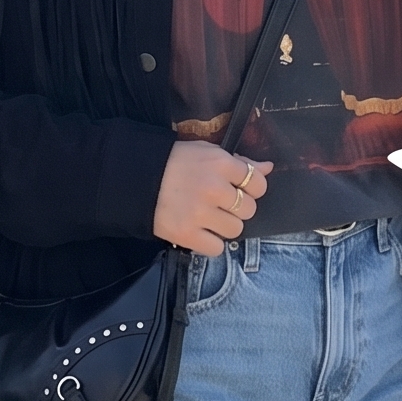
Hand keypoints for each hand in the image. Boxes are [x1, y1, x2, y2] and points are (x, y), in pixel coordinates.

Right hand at [153, 140, 271, 256]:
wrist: (133, 178)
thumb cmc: (173, 162)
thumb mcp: (206, 152)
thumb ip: (239, 162)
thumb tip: (267, 168)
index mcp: (220, 163)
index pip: (257, 183)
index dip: (252, 189)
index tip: (239, 190)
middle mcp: (214, 188)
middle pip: (249, 209)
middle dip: (237, 208)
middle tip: (220, 204)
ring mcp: (200, 213)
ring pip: (235, 230)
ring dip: (224, 226)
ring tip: (208, 218)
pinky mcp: (186, 234)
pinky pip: (216, 249)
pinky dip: (210, 243)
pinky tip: (200, 232)